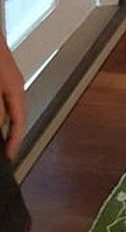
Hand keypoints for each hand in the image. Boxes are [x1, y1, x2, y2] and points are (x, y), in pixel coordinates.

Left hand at [0, 38, 24, 159]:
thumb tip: (1, 126)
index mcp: (16, 88)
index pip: (19, 121)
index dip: (14, 141)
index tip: (9, 157)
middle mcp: (13, 85)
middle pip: (14, 115)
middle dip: (8, 133)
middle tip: (5, 150)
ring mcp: (5, 79)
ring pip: (7, 106)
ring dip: (4, 121)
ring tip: (1, 136)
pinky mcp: (0, 74)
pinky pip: (2, 98)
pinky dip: (1, 110)